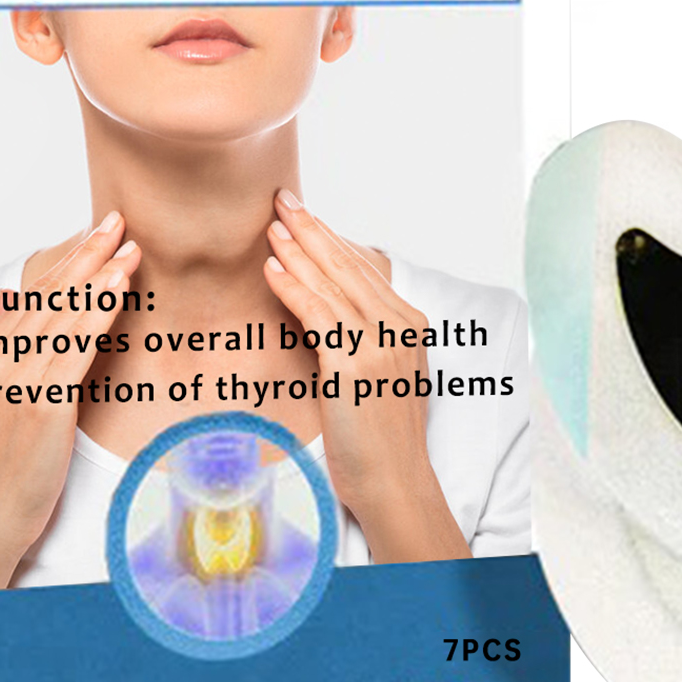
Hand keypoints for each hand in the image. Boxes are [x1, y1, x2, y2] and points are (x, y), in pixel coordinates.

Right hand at [0, 214, 142, 593]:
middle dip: (86, 255)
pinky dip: (98, 313)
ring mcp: (18, 381)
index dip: (64, 263)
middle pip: (48, 296)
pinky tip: (119, 290)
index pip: (30, 297)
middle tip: (117, 222)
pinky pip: (76, 348)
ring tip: (128, 246)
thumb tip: (6, 305)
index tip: (93, 237)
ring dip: (99, 275)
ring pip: (64, 314)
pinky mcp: (42, 404)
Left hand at [262, 189, 468, 562]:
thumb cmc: (381, 436)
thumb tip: (326, 304)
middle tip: (283, 200)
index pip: (364, 269)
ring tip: (271, 225)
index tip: (305, 214)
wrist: (394, 480)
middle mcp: (399, 327)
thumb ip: (364, 337)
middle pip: (348, 267)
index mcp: (410, 325)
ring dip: (297, 251)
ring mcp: (379, 344)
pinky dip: (293, 287)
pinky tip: (272, 268)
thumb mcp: (383, 374)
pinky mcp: (353, 365)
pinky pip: (317, 315)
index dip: (332, 238)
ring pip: (332, 285)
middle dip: (312, 230)